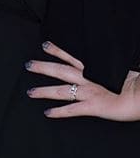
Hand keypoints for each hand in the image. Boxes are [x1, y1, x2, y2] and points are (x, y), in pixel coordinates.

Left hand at [25, 41, 139, 120]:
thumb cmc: (135, 83)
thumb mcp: (118, 69)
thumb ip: (105, 67)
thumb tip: (99, 65)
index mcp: (95, 68)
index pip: (71, 57)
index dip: (57, 51)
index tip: (44, 45)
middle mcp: (88, 78)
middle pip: (60, 70)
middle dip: (43, 67)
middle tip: (28, 65)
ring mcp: (89, 92)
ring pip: (61, 90)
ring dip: (44, 91)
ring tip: (30, 92)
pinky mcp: (94, 106)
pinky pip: (72, 109)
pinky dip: (59, 112)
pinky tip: (47, 113)